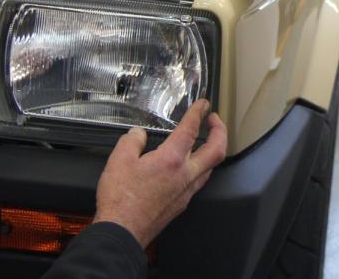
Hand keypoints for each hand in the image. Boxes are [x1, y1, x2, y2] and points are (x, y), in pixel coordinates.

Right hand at [92, 99, 227, 247]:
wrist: (122, 232)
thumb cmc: (121, 199)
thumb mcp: (118, 160)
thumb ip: (131, 141)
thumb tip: (138, 135)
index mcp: (172, 160)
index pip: (191, 130)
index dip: (198, 113)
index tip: (203, 105)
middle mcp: (185, 175)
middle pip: (216, 150)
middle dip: (220, 131)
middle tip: (214, 120)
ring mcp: (186, 191)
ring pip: (210, 168)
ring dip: (212, 150)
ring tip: (205, 142)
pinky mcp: (181, 204)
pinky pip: (199, 181)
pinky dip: (200, 168)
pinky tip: (190, 168)